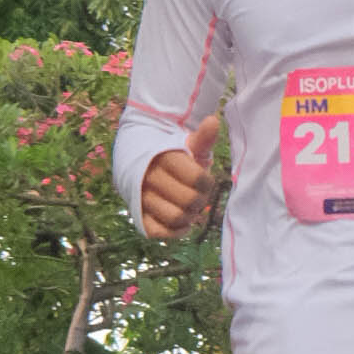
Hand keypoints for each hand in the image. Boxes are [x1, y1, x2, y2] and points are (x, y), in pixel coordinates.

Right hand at [137, 114, 225, 239]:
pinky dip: (176, 230)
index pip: (197, 179)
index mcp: (163, 158)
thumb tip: (213, 121)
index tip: (204, 181)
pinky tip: (182, 220)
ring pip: (175, 217)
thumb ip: (202, 138)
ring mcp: (142, 199)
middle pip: (188, 200)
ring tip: (191, 208)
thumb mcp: (187, 144)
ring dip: (189, 216)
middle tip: (199, 196)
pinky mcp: (139, 217)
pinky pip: (160, 232)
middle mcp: (149, 179)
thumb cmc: (172, 155)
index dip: (206, 184)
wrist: (140, 163)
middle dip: (200, 200)